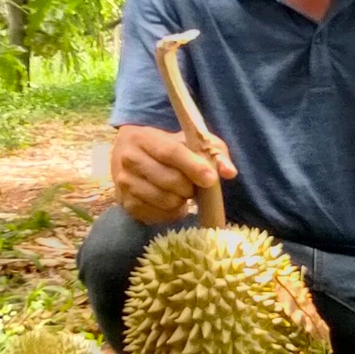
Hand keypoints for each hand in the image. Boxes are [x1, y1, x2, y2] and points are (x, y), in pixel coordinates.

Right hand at [109, 124, 237, 224]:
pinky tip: (171, 201)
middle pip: (169, 180)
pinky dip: (172, 212)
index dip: (193, 166)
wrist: (129, 154)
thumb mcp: (190, 141)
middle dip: (190, 187)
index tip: (210, 179)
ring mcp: (125, 184)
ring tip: (181, 191)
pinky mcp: (126, 204)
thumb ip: (214, 152)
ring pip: (165, 201)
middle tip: (194, 184)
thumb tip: (230, 172)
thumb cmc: (165, 146)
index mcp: (143, 138)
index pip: (170, 153)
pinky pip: (159, 215)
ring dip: (182, 200)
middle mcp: (129, 160)